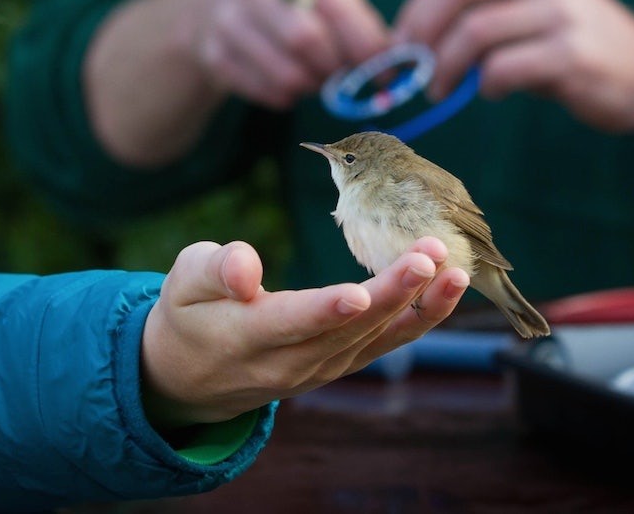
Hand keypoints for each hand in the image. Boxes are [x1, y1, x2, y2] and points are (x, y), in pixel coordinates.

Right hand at [140, 237, 467, 427]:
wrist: (194, 376)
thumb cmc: (189, 312)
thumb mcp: (183, 282)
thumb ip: (215, 270)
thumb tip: (246, 267)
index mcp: (247, 337)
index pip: (291, 323)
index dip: (325, 310)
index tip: (359, 294)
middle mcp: (289, 362)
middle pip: (348, 329)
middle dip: (392, 292)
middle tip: (428, 256)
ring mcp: (321, 368)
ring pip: (376, 338)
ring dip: (417, 303)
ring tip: (451, 266)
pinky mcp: (341, 363)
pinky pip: (386, 343)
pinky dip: (420, 318)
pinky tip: (449, 287)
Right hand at [193, 0, 388, 108]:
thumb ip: (358, 19)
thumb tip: (390, 63)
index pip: (338, 10)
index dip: (367, 48)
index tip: (385, 73)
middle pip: (307, 42)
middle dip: (335, 68)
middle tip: (343, 75)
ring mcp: (226, 19)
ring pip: (287, 75)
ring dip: (313, 86)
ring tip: (317, 77)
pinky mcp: (213, 54)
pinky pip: (266, 93)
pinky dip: (288, 97)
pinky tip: (289, 81)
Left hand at [393, 0, 633, 132]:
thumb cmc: (579, 46)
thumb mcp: (534, 12)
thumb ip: (484, 14)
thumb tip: (415, 42)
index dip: (417, 8)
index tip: (401, 43)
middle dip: (422, 31)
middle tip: (411, 66)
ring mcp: (560, 14)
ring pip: (475, 32)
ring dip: (445, 67)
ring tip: (441, 89)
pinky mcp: (571, 56)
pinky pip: (504, 69)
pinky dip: (484, 85)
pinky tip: (491, 92)